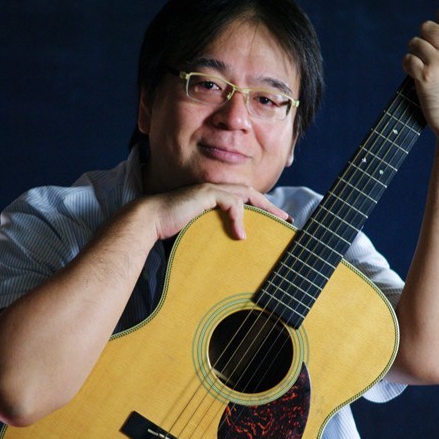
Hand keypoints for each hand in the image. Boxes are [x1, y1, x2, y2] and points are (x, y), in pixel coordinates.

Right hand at [139, 182, 290, 241]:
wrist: (151, 220)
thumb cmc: (171, 228)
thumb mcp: (200, 232)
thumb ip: (215, 234)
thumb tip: (232, 248)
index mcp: (215, 198)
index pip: (245, 200)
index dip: (263, 209)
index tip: (277, 222)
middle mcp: (215, 191)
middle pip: (251, 194)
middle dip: (271, 206)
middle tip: (287, 220)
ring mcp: (210, 190)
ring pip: (245, 194)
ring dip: (263, 209)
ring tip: (277, 222)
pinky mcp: (205, 194)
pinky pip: (231, 202)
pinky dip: (239, 217)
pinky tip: (241, 235)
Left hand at [403, 6, 438, 140]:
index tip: (435, 18)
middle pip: (429, 28)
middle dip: (421, 37)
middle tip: (421, 50)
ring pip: (415, 44)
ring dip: (412, 52)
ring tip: (417, 63)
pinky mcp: (425, 78)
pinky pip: (408, 60)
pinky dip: (407, 64)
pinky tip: (411, 71)